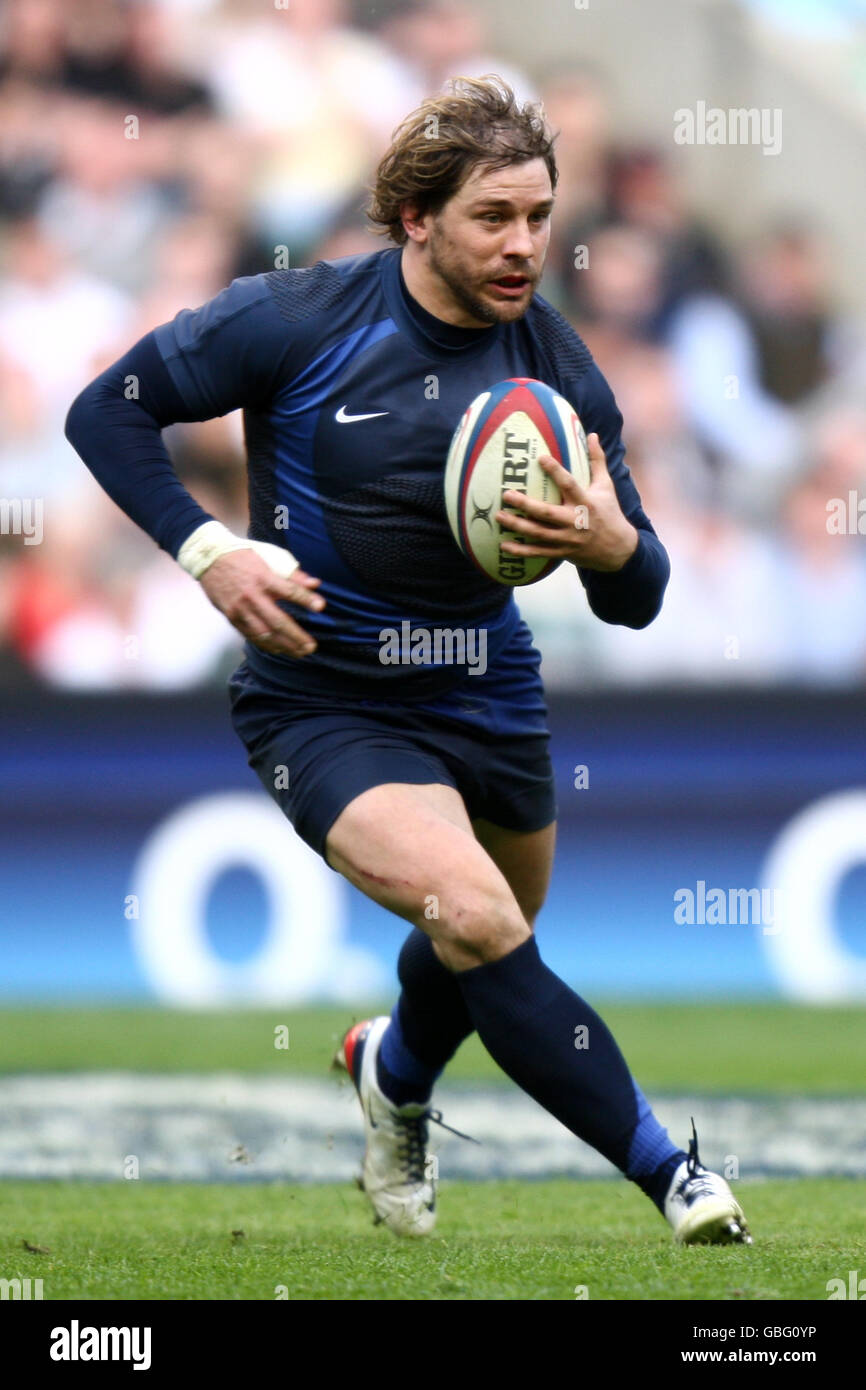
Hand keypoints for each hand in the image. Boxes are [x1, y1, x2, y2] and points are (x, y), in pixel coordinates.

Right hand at [199, 548, 324, 655]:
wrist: (209, 559)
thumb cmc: (243, 557)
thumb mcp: (269, 558)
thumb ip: (292, 574)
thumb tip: (315, 584)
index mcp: (264, 578)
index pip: (290, 591)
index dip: (306, 599)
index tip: (321, 607)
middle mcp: (252, 596)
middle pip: (278, 620)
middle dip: (296, 636)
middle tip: (312, 647)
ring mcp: (240, 609)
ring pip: (264, 634)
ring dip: (284, 646)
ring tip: (299, 653)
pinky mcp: (232, 617)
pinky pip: (251, 636)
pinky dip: (267, 645)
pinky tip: (280, 649)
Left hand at [496, 432, 638, 572]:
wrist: (618, 550)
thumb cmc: (610, 513)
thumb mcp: (606, 486)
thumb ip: (597, 461)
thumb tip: (593, 435)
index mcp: (586, 503)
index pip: (569, 484)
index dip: (555, 471)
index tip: (540, 457)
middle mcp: (575, 521)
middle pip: (546, 513)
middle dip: (525, 504)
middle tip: (506, 494)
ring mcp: (567, 539)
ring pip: (538, 533)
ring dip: (517, 526)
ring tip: (499, 516)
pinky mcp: (562, 552)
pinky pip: (538, 552)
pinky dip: (521, 551)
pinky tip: (504, 545)